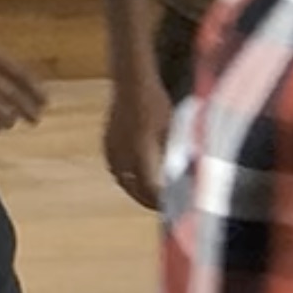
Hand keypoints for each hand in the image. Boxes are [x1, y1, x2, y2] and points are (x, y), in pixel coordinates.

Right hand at [105, 78, 169, 212]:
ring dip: (134, 189)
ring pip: (122, 180)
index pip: (150, 190)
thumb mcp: (172, 132)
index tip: (171, 208)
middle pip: (133, 189)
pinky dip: (125, 175)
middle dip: (147, 200)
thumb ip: (175, 156)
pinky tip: (133, 173)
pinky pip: (115, 168)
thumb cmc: (155, 105)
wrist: (131, 84)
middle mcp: (123, 157)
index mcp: (141, 155)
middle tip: (160, 206)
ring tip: (147, 193)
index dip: (161, 202)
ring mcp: (112, 150)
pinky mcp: (107, 143)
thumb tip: (186, 175)